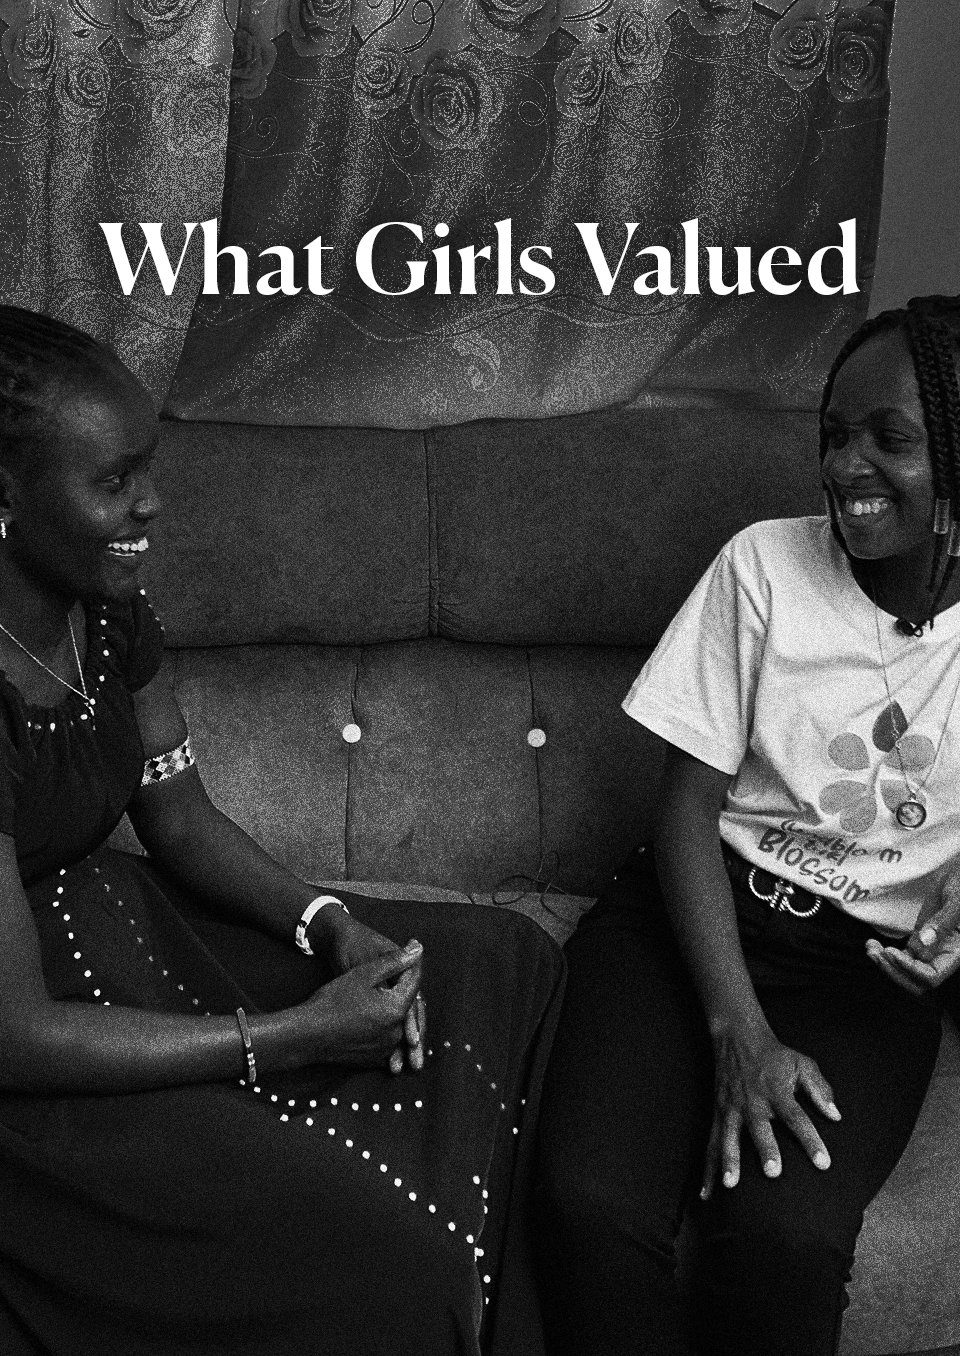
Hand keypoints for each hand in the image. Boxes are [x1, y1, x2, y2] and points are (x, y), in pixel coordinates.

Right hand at [299, 942, 422, 1067]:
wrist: (307, 1034)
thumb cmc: (332, 1001)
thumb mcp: (364, 974)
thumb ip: (394, 961)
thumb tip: (418, 949)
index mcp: (396, 1009)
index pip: (414, 982)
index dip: (411, 966)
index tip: (409, 954)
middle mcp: (396, 1032)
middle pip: (408, 1005)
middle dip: (405, 989)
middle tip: (397, 976)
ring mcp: (386, 1048)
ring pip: (399, 1024)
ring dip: (397, 1011)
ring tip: (385, 998)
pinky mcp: (374, 1059)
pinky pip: (388, 1041)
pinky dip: (386, 1029)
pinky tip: (375, 1019)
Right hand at [701, 1022, 839, 1198]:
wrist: (737, 1038)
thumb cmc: (774, 1055)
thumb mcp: (802, 1063)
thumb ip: (819, 1089)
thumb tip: (836, 1116)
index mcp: (776, 1091)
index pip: (796, 1118)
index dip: (810, 1140)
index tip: (823, 1163)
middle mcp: (753, 1102)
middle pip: (759, 1127)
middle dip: (765, 1149)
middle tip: (772, 1172)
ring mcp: (731, 1108)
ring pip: (728, 1136)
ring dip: (728, 1160)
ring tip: (730, 1185)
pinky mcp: (717, 1113)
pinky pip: (710, 1143)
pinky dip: (707, 1168)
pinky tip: (706, 1193)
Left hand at [866, 870, 959, 994]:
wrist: (958, 875)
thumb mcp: (956, 901)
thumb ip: (942, 922)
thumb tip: (923, 942)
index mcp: (956, 952)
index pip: (931, 976)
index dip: (909, 969)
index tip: (890, 951)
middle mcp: (943, 957)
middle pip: (916, 982)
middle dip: (893, 972)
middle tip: (876, 953)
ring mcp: (929, 950)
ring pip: (906, 972)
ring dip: (886, 964)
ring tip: (870, 948)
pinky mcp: (920, 941)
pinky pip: (902, 957)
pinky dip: (886, 955)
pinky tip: (873, 945)